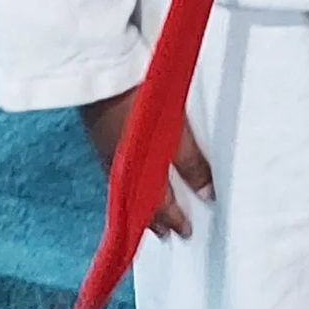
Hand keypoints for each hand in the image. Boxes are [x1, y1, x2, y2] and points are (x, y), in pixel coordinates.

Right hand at [79, 90, 215, 239]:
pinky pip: (118, 172)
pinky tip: (135, 175)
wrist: (109, 76)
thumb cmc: (144, 103)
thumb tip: (207, 193)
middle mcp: (122, 171)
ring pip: (128, 189)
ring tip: (152, 211)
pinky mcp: (102, 136)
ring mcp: (109, 153)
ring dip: (141, 203)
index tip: (185, 232)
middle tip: (166, 232)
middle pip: (140, 203)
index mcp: (141, 176)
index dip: (175, 220)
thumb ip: (192, 164)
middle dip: (154, 220)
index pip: (160, 207)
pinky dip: (130, 182)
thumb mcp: (177, 135)